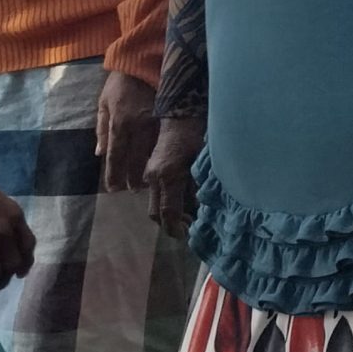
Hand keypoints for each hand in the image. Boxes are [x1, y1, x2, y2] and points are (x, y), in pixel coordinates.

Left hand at [94, 71, 159, 193]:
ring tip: (147, 181)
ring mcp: (158, 122)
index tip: (113, 189)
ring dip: (149, 169)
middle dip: (133, 177)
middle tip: (132, 189)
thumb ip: (102, 129)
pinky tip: (162, 163)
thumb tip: (100, 153)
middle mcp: (139, 126)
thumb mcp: (103, 103)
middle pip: (136, 159)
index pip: (116, 155)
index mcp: (120, 123)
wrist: (146, 59)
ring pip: (153, 152)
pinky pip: (165, 140)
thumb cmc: (121, 82)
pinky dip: (162, 154)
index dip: (114, 174)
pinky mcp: (172, 116)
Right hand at [146, 115, 206, 237]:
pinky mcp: (149, 169)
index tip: (186, 235)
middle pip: (155, 213)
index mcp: (169, 177)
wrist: (180, 115)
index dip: (176, 227)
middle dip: (169, 224)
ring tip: (186, 215)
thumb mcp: (203, 162)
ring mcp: (149, 174)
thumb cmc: (197, 136)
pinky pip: (154, 193)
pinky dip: (164, 202)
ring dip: (166, 213)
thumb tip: (201, 209)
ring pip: (153, 204)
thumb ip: (200, 186)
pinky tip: (181, 200)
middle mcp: (154, 178)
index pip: (168, 212)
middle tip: (187, 228)